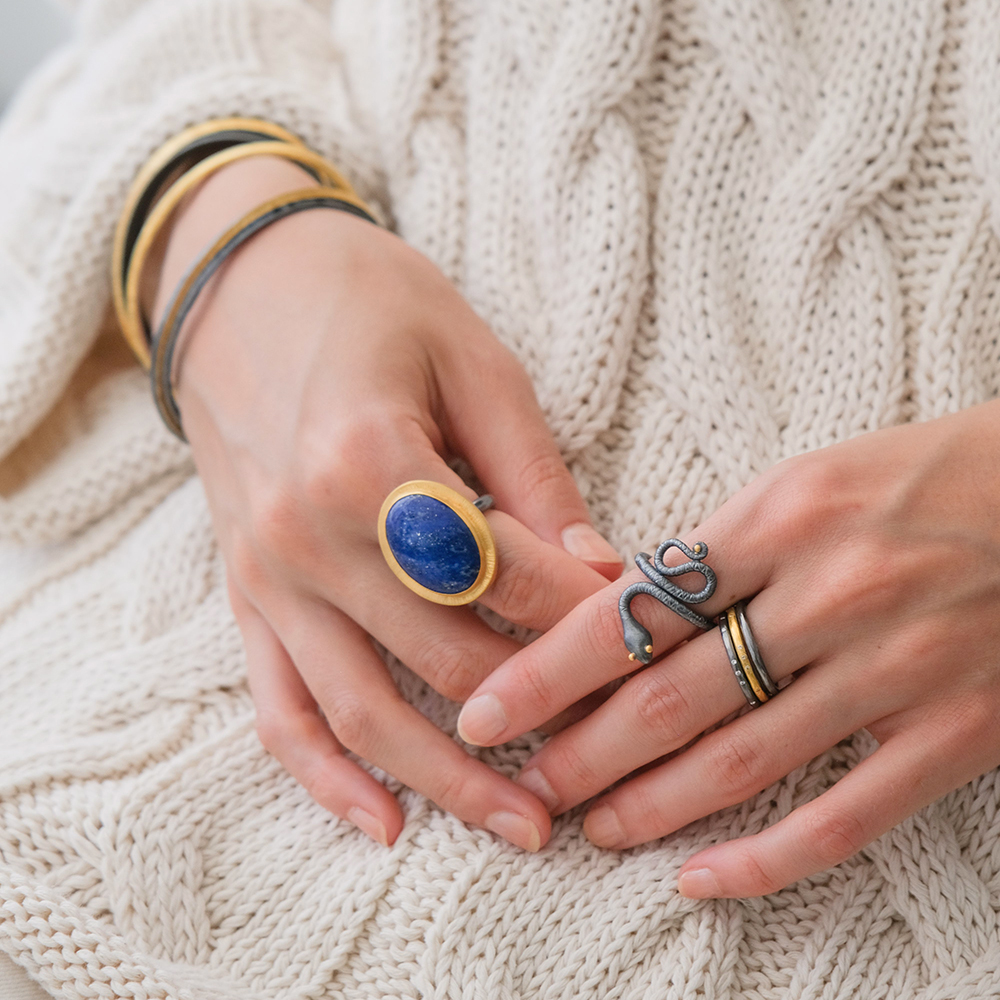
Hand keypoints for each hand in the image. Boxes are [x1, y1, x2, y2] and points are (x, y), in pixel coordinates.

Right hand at [152, 156, 622, 850]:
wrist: (238, 282)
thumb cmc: (370, 303)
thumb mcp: (474, 366)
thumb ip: (536, 480)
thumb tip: (604, 576)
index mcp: (371, 467)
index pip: (507, 579)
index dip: (592, 617)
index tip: (655, 639)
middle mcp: (307, 539)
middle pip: (447, 660)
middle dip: (544, 712)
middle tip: (620, 748)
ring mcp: (268, 579)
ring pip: (365, 712)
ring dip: (451, 781)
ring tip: (528, 828)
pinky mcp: (246, 596)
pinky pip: (280, 708)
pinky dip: (328, 777)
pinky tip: (385, 825)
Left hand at [457, 403, 999, 893]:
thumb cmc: (915, 478)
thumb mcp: (802, 482)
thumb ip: (714, 547)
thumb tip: (616, 605)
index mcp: (780, 517)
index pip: (635, 607)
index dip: (548, 668)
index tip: (486, 707)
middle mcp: (832, 593)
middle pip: (673, 695)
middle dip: (583, 749)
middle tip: (527, 784)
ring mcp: (896, 668)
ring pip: (742, 761)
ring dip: (650, 805)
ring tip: (590, 824)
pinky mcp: (955, 729)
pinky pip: (847, 816)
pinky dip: (767, 859)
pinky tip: (701, 879)